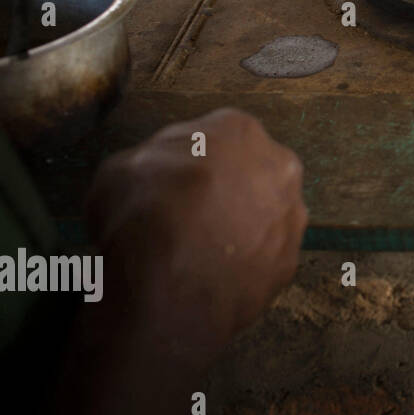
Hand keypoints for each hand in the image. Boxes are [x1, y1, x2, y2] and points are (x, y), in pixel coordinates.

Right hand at [85, 107, 306, 360]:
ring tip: (197, 253)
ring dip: (238, 228)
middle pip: (249, 175)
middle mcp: (280, 167)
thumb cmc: (141, 212)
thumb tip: (161, 174)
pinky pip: (263, 259)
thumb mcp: (120, 169)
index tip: (170, 186)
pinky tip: (213, 276)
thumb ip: (151, 161)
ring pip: (263, 216)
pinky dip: (242, 266)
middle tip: (186, 218)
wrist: (168, 284)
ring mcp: (292, 217)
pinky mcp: (291, 262)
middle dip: (222, 193)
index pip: (216, 138)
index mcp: (240, 130)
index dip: (188, 164)